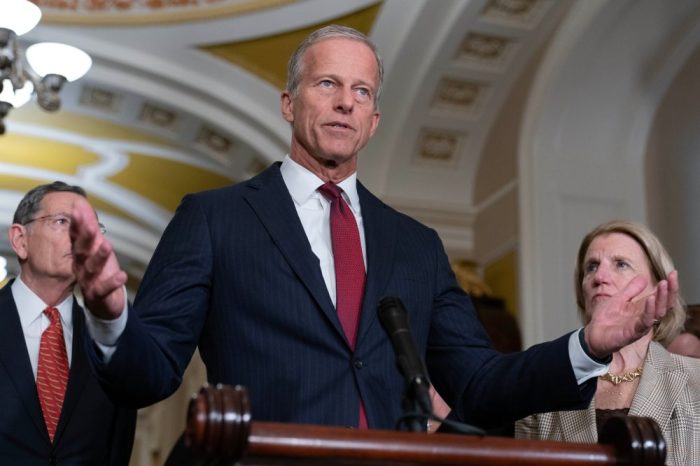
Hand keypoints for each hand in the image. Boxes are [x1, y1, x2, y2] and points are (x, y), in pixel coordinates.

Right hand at [70, 198, 126, 319]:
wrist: (104, 301)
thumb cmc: (99, 270)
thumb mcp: (96, 247)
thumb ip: (90, 227)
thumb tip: (82, 206)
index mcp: (80, 254)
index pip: (75, 237)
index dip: (76, 224)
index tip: (77, 210)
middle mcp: (81, 266)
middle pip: (81, 251)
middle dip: (85, 238)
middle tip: (91, 226)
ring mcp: (88, 281)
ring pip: (91, 269)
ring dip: (99, 257)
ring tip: (107, 245)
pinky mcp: (98, 295)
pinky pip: (104, 289)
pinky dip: (112, 282)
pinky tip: (122, 275)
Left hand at [584, 270, 677, 358]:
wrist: (592, 335)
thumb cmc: (605, 319)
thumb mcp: (618, 299)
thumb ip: (631, 290)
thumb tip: (643, 277)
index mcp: (642, 309)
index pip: (661, 297)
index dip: (668, 286)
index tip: (673, 273)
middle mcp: (644, 318)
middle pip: (664, 305)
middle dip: (670, 291)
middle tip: (672, 277)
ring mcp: (640, 326)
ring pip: (658, 313)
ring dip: (661, 299)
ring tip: (664, 285)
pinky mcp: (632, 334)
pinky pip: (644, 323)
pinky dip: (649, 311)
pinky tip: (650, 300)